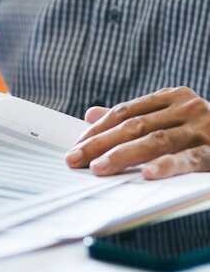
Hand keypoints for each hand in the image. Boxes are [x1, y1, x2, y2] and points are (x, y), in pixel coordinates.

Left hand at [65, 87, 209, 179]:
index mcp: (171, 97)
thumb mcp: (169, 117)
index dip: (97, 130)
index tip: (75, 147)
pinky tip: (148, 174)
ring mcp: (203, 128)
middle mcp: (187, 108)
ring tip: (99, 168)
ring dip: (123, 155)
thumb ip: (134, 116)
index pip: (124, 112)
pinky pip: (189, 159)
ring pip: (155, 141)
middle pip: (133, 126)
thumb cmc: (202, 130)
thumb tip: (91, 114)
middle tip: (75, 159)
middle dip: (100, 144)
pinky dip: (167, 166)